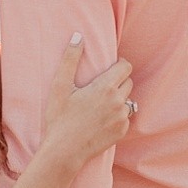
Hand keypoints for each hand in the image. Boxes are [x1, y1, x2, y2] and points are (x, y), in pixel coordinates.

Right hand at [40, 34, 131, 172]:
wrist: (64, 151)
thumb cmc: (59, 118)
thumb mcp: (60, 87)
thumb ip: (70, 60)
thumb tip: (77, 36)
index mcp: (106, 88)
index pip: (126, 67)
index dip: (119, 65)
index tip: (110, 68)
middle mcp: (119, 101)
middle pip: (128, 82)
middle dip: (118, 81)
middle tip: (100, 87)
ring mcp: (122, 118)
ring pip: (128, 100)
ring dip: (119, 98)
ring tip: (100, 103)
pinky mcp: (122, 131)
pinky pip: (126, 117)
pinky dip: (117, 115)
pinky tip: (101, 119)